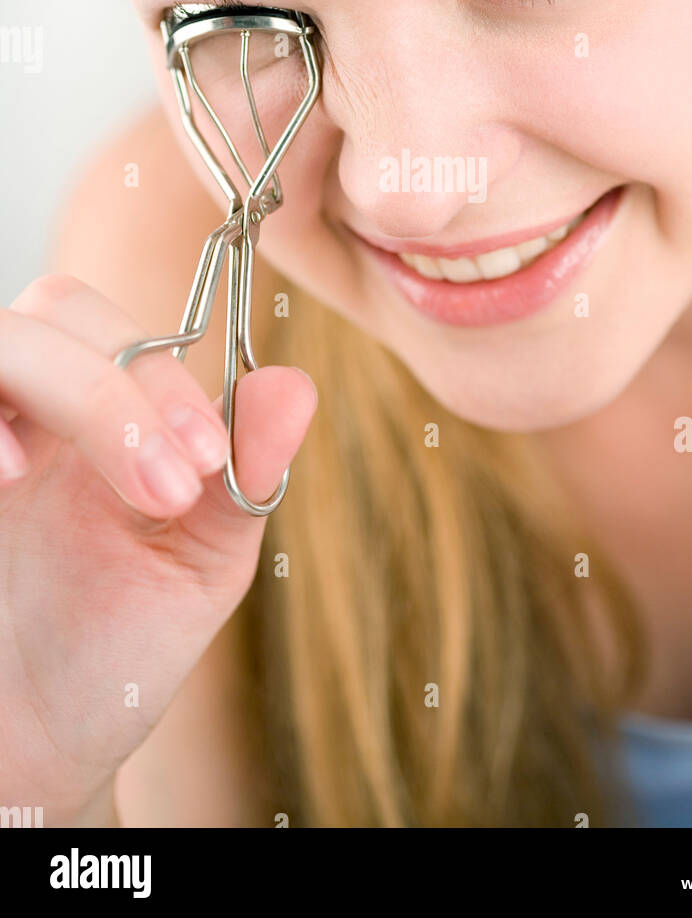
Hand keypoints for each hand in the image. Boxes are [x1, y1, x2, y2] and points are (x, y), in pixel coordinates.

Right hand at [0, 274, 316, 823]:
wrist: (30, 750)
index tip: (208, 464)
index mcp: (113, 418)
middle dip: (115, 387)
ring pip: (5, 340)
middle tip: (168, 489)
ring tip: (78, 483)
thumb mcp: (197, 568)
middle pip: (58, 310)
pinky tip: (7, 476)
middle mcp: (40, 412)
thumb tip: (295, 386)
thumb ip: (243, 477)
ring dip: (64, 389)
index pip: (130, 337)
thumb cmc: (113, 654)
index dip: (169, 384)